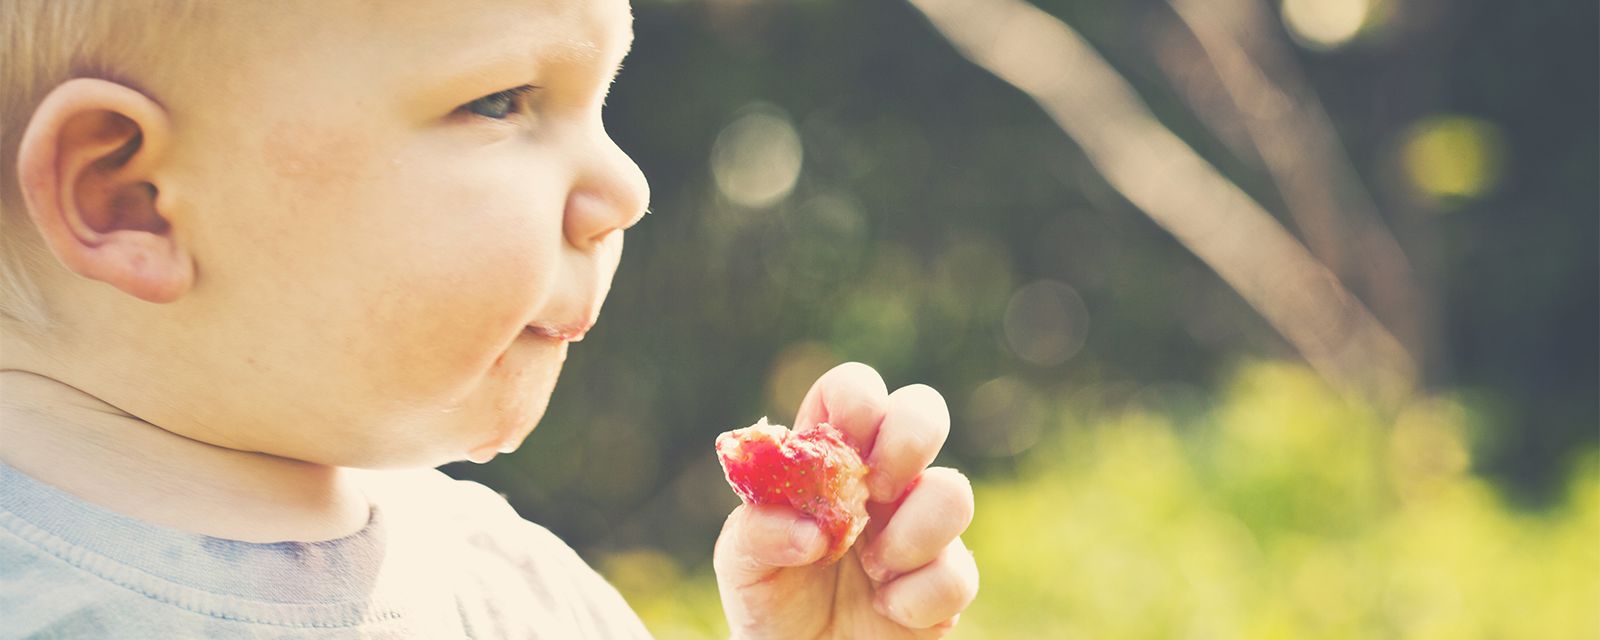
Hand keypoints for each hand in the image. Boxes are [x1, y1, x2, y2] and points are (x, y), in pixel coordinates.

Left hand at [714, 362, 978, 638]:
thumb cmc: (771, 601)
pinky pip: (957, 573)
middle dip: (909, 438)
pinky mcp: (946, 582)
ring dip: (911, 534)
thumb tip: (810, 530)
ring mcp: (920, 528)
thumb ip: (757, 532)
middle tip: (876, 489)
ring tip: (873, 569)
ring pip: (954, 491)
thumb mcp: (741, 564)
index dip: (858, 397)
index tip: (845, 441)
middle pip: (924, 410)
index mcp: (830, 457)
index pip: (854, 390)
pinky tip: (887, 611)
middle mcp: (882, 481)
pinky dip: (915, 598)